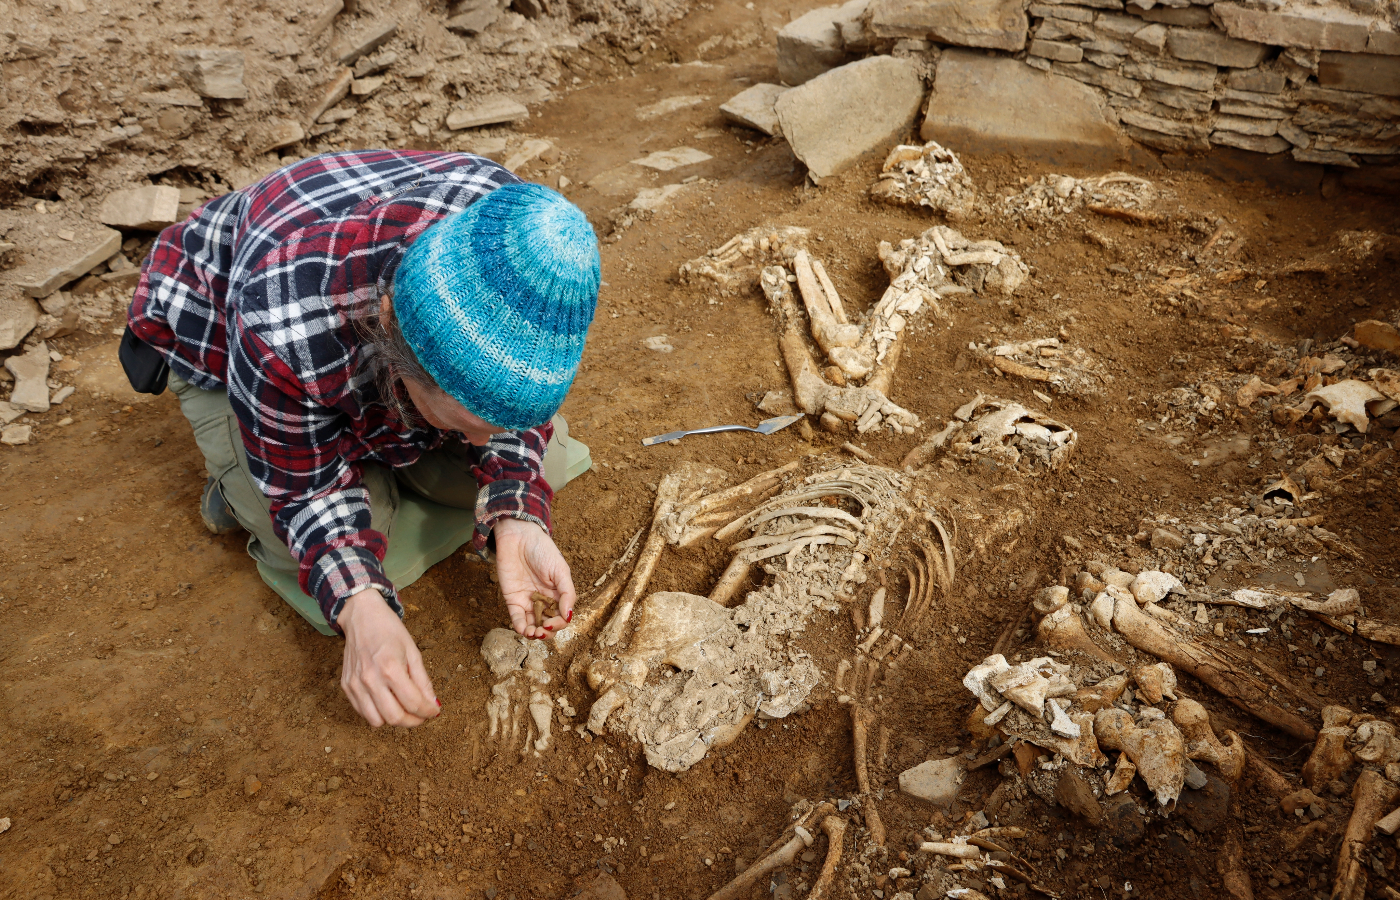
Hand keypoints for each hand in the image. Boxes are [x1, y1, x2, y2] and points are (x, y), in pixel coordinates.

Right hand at [337, 587, 439, 727]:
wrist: (361, 616)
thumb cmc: (389, 630)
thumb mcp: (413, 651)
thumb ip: (423, 681)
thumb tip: (432, 704)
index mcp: (390, 668)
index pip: (413, 703)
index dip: (428, 712)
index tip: (434, 711)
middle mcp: (370, 679)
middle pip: (395, 718)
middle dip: (413, 721)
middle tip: (422, 715)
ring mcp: (355, 684)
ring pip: (376, 721)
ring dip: (394, 719)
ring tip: (404, 708)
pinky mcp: (346, 686)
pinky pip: (362, 712)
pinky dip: (377, 713)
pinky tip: (387, 700)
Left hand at [494, 517, 575, 638]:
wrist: (518, 536)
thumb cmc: (542, 550)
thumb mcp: (560, 570)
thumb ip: (566, 593)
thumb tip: (568, 615)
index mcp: (558, 594)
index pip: (561, 616)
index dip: (559, 623)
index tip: (553, 622)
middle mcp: (544, 600)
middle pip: (547, 624)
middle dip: (547, 632)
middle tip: (543, 631)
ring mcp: (528, 601)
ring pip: (532, 624)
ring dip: (533, 633)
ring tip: (533, 633)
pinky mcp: (512, 599)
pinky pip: (516, 617)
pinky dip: (520, 626)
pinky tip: (524, 629)